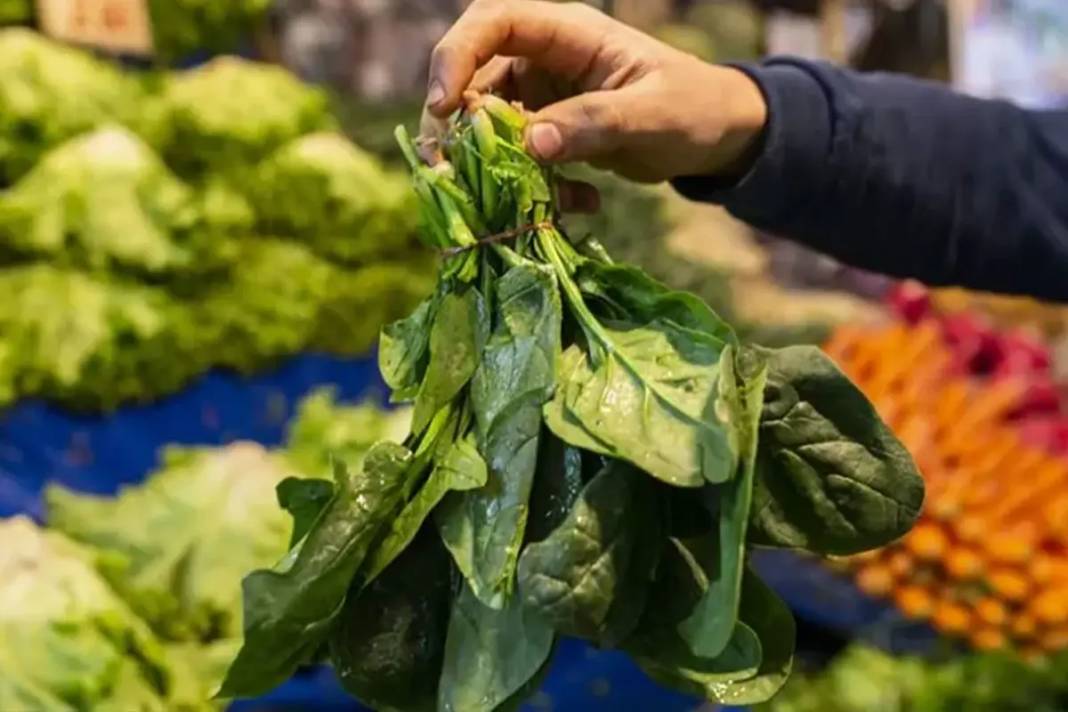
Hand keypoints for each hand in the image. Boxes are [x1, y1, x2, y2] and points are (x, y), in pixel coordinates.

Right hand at [424, 0, 767, 196]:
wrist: (716, 137)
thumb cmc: (694, 109)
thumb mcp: (652, 116)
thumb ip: (595, 125)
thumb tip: (531, 143)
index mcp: (568, 32)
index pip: (493, 22)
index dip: (456, 56)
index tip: (443, 106)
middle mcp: (545, 57)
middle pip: (473, 77)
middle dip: (459, 125)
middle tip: (452, 171)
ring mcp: (543, 95)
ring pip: (488, 124)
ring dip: (494, 166)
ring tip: (523, 200)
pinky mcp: (549, 132)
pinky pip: (518, 159)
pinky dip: (535, 187)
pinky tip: (580, 203)